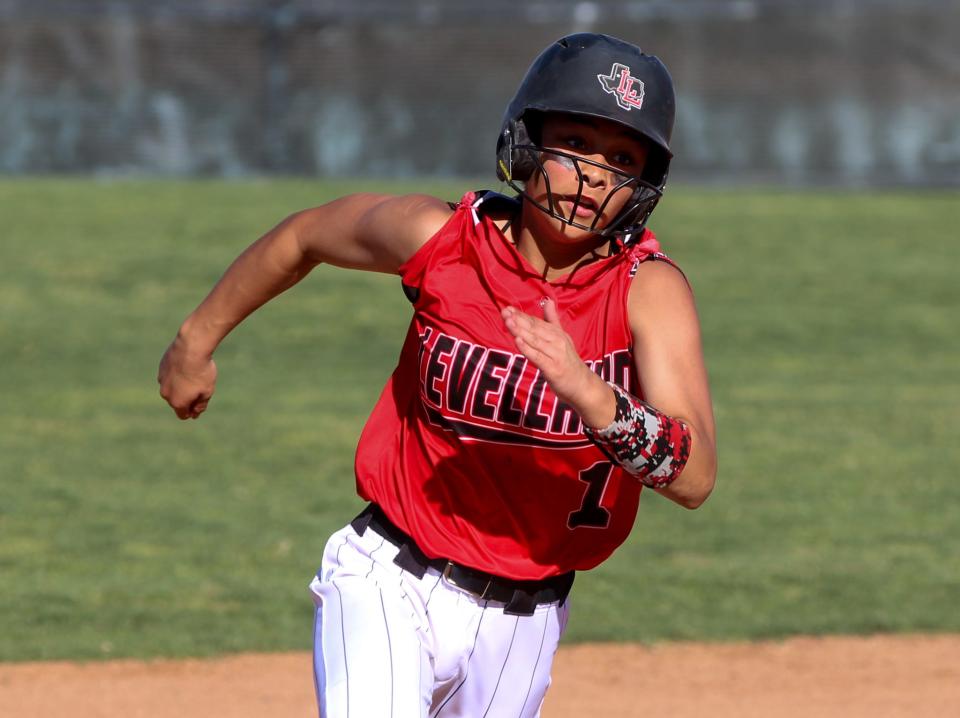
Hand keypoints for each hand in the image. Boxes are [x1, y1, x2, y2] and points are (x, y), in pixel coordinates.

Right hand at [157, 335, 217, 419]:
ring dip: (180, 385)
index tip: (200, 403)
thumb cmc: (201, 371)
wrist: (191, 347)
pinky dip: (176, 374)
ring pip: (172, 387)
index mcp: (177, 402)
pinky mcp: (161, 367)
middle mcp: (166, 394)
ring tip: (193, 375)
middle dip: (186, 398)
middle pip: (176, 401)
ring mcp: (161, 380)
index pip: (182, 415)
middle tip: (200, 387)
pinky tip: (187, 366)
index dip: (192, 412)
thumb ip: (201, 404)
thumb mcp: (207, 391)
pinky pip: (169, 375)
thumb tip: (195, 413)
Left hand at [501, 299, 612, 425]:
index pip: (536, 322)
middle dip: (518, 320)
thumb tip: (547, 301)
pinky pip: (538, 356)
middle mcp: (557, 341)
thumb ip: (552, 320)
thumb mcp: (561, 338)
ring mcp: (555, 354)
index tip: (507, 308)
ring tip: (508, 321)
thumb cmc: (567, 362)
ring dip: (520, 330)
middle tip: (504, 312)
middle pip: (534, 328)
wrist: (582, 384)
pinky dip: (527, 348)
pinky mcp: (553, 368)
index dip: (521, 315)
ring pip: (535, 340)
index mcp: (557, 333)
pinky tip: (517, 341)